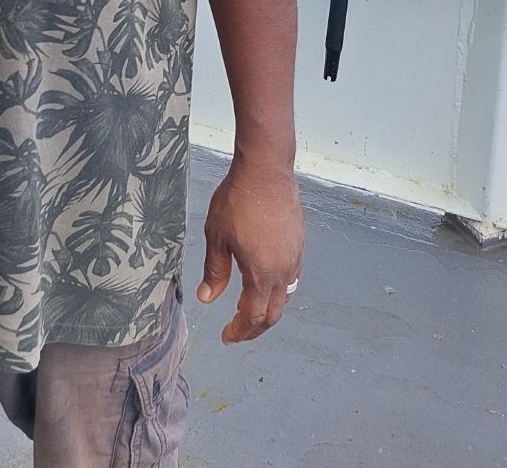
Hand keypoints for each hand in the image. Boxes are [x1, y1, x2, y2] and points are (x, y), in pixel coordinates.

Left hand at [196, 160, 303, 342]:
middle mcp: (283, 271)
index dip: (240, 331)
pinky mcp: (299, 241)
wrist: (266, 170)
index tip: (227, 336)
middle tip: (239, 331)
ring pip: (286, 295)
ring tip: (251, 307)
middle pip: (274, 313)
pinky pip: (292, 276)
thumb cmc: (239, 200)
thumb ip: (215, 271)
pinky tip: (266, 279)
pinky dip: (279, 288)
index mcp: (261, 274)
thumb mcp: (217, 236)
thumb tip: (207, 298)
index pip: (253, 316)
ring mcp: (295, 256)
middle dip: (256, 327)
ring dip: (269, 308)